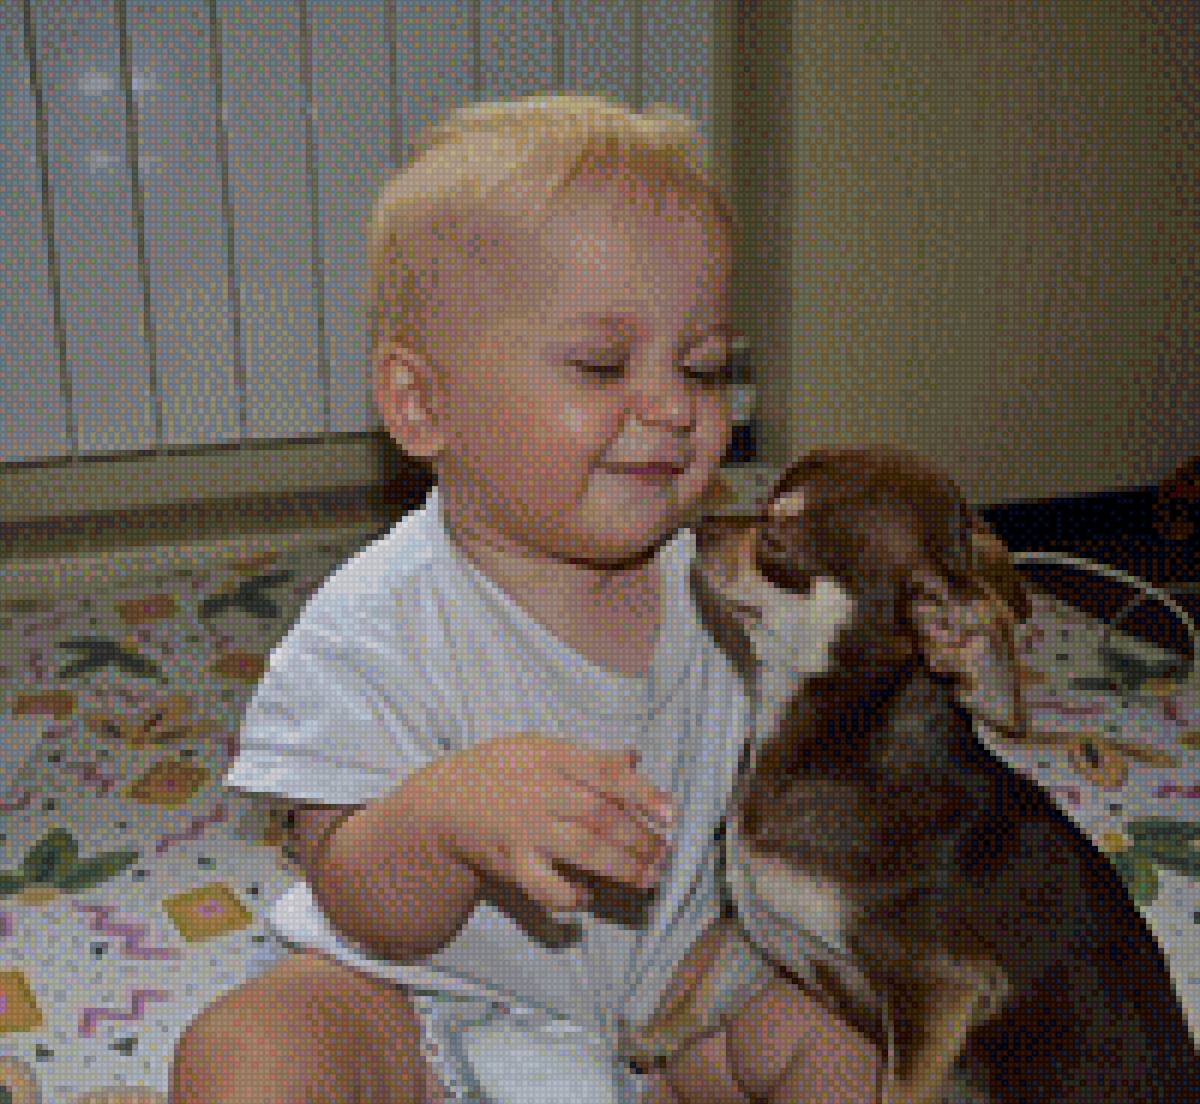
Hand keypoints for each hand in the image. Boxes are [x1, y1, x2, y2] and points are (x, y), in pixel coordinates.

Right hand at [406, 734, 676, 912]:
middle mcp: (539, 791)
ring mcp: (525, 829)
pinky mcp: (512, 863)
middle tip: (665, 854)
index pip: (605, 772)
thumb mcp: (539, 749)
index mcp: (551, 756)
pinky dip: (570, 895)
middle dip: (639, 838)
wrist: (443, 803)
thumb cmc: (501, 771)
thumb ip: (588, 758)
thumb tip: (633, 756)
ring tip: (648, 877)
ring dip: (621, 867)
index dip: (642, 792)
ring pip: (582, 850)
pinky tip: (587, 896)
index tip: (670, 813)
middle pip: (600, 815)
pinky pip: (545, 886)